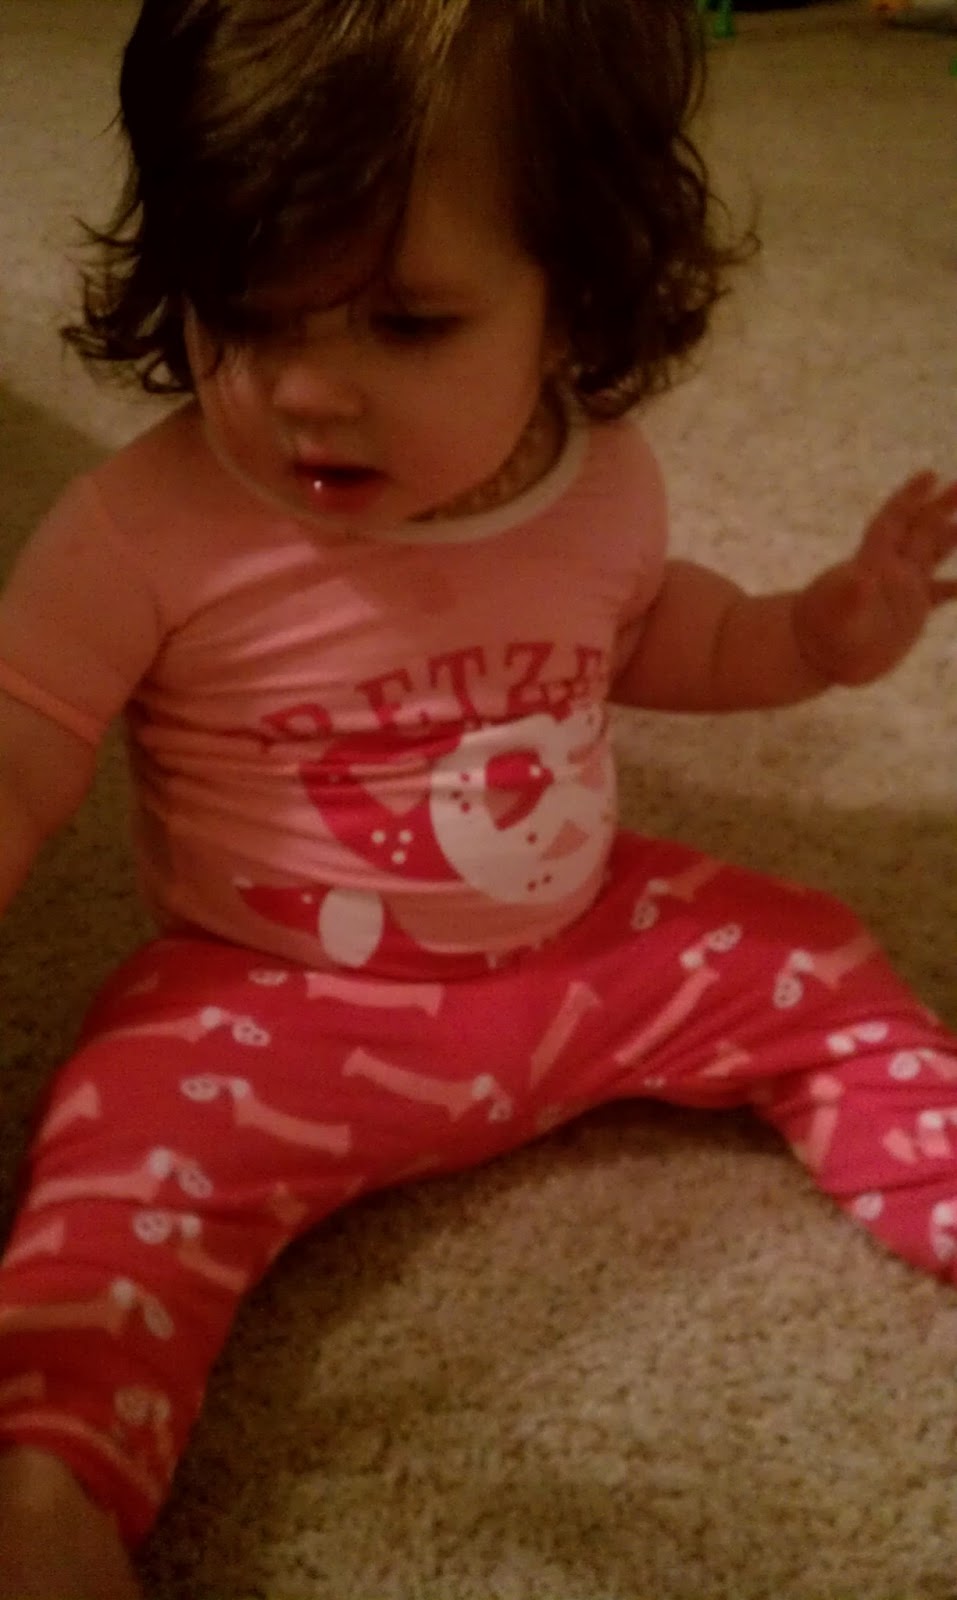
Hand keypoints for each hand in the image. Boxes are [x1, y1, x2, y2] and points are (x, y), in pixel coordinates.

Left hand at [792, 472, 956, 685]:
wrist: (814, 656)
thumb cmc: (822, 633)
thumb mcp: (835, 615)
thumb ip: (849, 597)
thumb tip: (861, 579)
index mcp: (873, 563)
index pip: (894, 522)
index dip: (909, 497)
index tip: (930, 474)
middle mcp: (890, 571)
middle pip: (918, 530)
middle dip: (939, 506)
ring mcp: (900, 592)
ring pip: (929, 555)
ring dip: (948, 537)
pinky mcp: (907, 616)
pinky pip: (935, 596)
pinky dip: (951, 589)